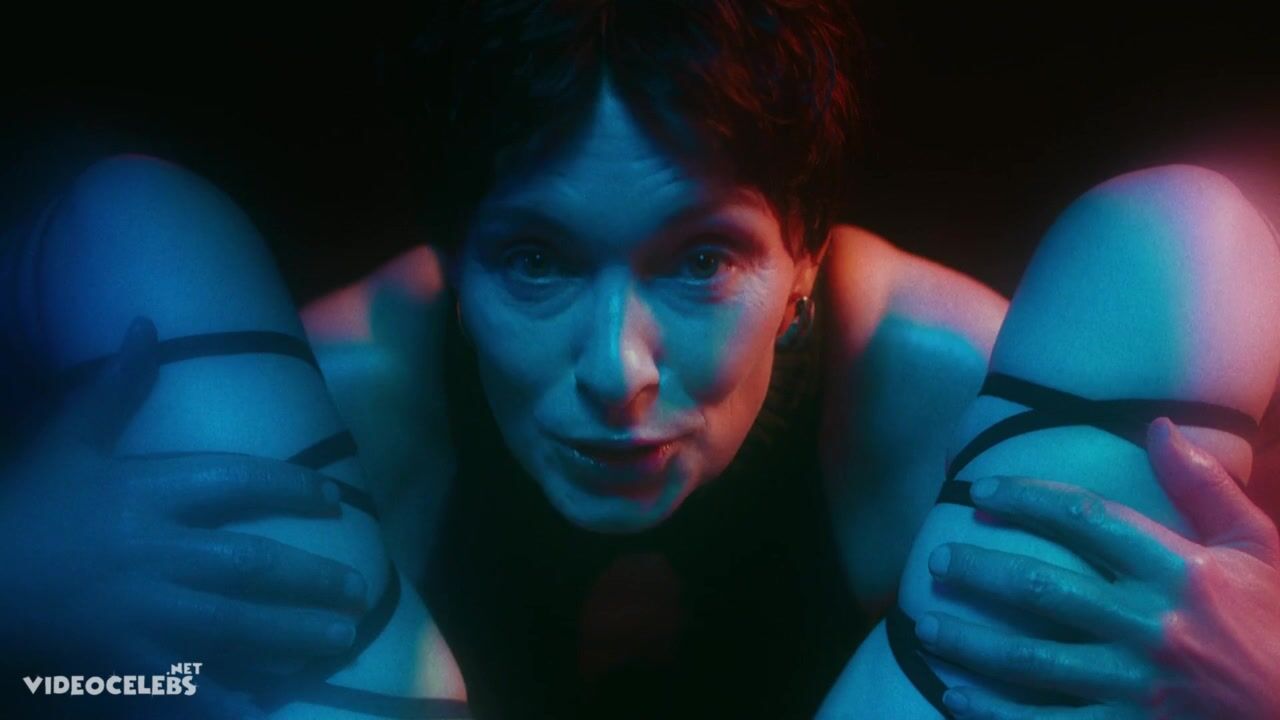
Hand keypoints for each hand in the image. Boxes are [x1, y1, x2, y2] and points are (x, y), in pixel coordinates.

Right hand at [0, 318, 368, 717]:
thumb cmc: (24, 506)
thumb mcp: (67, 440)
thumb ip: (117, 388)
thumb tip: (146, 324)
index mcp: (149, 494)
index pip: (238, 482)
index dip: (292, 489)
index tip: (334, 502)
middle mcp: (157, 553)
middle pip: (250, 565)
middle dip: (310, 577)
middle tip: (359, 588)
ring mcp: (143, 613)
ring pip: (235, 627)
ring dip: (294, 635)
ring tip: (344, 640)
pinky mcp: (125, 662)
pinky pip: (191, 683)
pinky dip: (232, 695)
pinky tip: (273, 700)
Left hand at [913, 418, 1279, 718]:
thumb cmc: (1277, 625)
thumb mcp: (1256, 549)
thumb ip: (1204, 488)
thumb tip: (1158, 426)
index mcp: (1181, 572)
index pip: (1088, 519)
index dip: (1026, 499)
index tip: (980, 490)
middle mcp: (1154, 627)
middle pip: (1044, 588)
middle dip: (980, 571)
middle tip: (938, 560)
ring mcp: (1139, 687)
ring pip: (1032, 660)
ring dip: (971, 643)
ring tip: (926, 626)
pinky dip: (993, 713)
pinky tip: (953, 696)